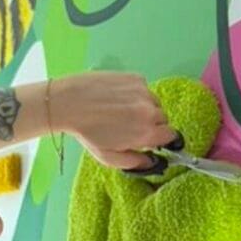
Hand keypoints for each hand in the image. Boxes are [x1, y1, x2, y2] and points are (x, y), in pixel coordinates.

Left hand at [52, 71, 177, 169]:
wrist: (69, 103)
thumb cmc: (87, 132)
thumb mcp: (109, 157)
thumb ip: (136, 163)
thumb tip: (152, 162)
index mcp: (146, 132)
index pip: (171, 136)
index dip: (161, 139)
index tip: (153, 139)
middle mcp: (149, 110)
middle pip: (163, 119)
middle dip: (152, 124)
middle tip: (131, 126)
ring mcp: (143, 91)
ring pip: (154, 102)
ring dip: (145, 108)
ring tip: (122, 111)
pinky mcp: (135, 78)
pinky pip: (144, 89)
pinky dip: (136, 94)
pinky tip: (117, 98)